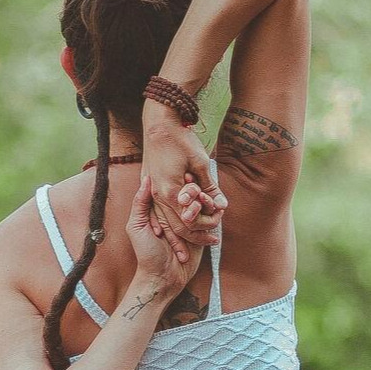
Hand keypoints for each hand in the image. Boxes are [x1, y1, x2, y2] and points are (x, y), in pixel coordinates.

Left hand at [126, 177, 203, 290]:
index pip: (172, 190)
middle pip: (189, 197)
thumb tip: (147, 179)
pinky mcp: (201, 235)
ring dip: (206, 202)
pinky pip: (209, 221)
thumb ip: (140, 204)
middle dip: (195, 191)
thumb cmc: (146, 253)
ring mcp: (189, 225)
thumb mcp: (137, 227)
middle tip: (199, 189)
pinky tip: (218, 208)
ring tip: (208, 198)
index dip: (180, 181)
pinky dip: (213, 215)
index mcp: (159, 211)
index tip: (187, 172)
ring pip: (201, 207)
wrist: (163, 278)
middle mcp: (175, 215)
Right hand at [141, 120, 227, 263]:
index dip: (205, 226)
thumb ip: (210, 187)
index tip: (218, 228)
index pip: (190, 220)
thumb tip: (222, 205)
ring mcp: (150, 192)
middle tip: (210, 241)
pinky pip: (155, 214)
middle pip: (177, 226)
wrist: (158, 122)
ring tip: (192, 246)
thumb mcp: (201, 163)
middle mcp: (158, 196)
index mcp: (171, 192)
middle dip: (195, 236)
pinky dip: (164, 226)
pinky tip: (168, 234)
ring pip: (165, 223)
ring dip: (178, 236)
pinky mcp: (148, 187)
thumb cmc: (180, 140)